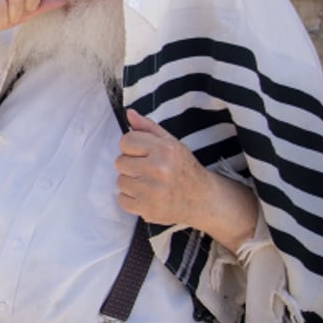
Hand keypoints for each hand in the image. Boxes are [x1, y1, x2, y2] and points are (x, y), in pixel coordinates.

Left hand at [115, 109, 257, 251]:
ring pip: (120, 181)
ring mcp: (152, 191)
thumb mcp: (171, 143)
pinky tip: (147, 196)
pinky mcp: (147, 209)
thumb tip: (129, 113)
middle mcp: (158, 169)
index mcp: (164, 150)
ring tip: (149, 183)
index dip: (132, 147)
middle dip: (131, 165)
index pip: (126, 141)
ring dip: (131, 182)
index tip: (143, 154)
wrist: (202, 199)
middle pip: (120, 162)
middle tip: (147, 170)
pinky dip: (131, 199)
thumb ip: (148, 128)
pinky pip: (122, 200)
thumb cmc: (184, 168)